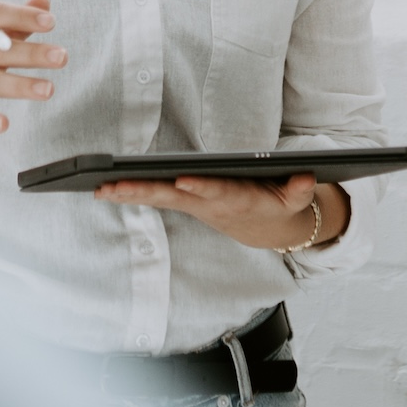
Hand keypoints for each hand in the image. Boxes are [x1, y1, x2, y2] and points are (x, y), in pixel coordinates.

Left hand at [92, 171, 346, 251]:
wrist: (269, 229)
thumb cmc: (280, 204)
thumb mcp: (298, 198)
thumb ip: (301, 190)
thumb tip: (307, 176)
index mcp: (238, 200)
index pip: (218, 192)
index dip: (202, 187)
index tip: (183, 180)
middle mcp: (211, 205)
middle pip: (175, 197)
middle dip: (145, 192)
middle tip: (114, 186)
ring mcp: (195, 206)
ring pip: (159, 198)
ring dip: (129, 195)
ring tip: (98, 188)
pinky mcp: (186, 203)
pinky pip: (155, 197)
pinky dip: (130, 193)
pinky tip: (104, 189)